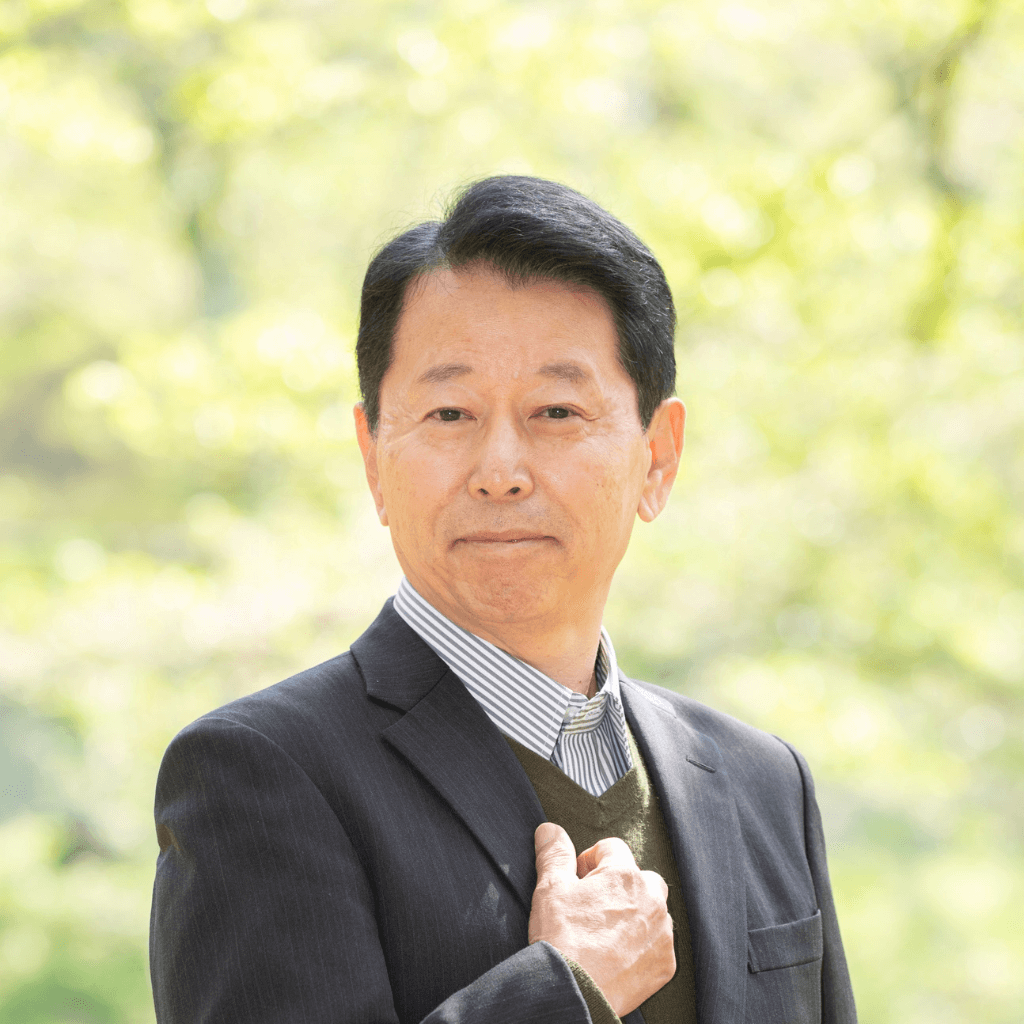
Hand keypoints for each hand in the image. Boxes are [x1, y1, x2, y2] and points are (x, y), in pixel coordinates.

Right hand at [528, 822, 674, 1015]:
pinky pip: (658, 943)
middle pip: (640, 876)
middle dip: (619, 885)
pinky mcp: (665, 963)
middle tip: (593, 906)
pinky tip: (618, 954)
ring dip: (635, 913)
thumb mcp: (551, 888)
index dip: (590, 861)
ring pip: (653, 909)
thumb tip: (550, 830)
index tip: (578, 881)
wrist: (574, 994)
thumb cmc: (561, 939)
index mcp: (624, 875)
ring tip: (605, 932)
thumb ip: (554, 853)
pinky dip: (643, 945)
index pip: (611, 847)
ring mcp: (662, 933)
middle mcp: (651, 899)